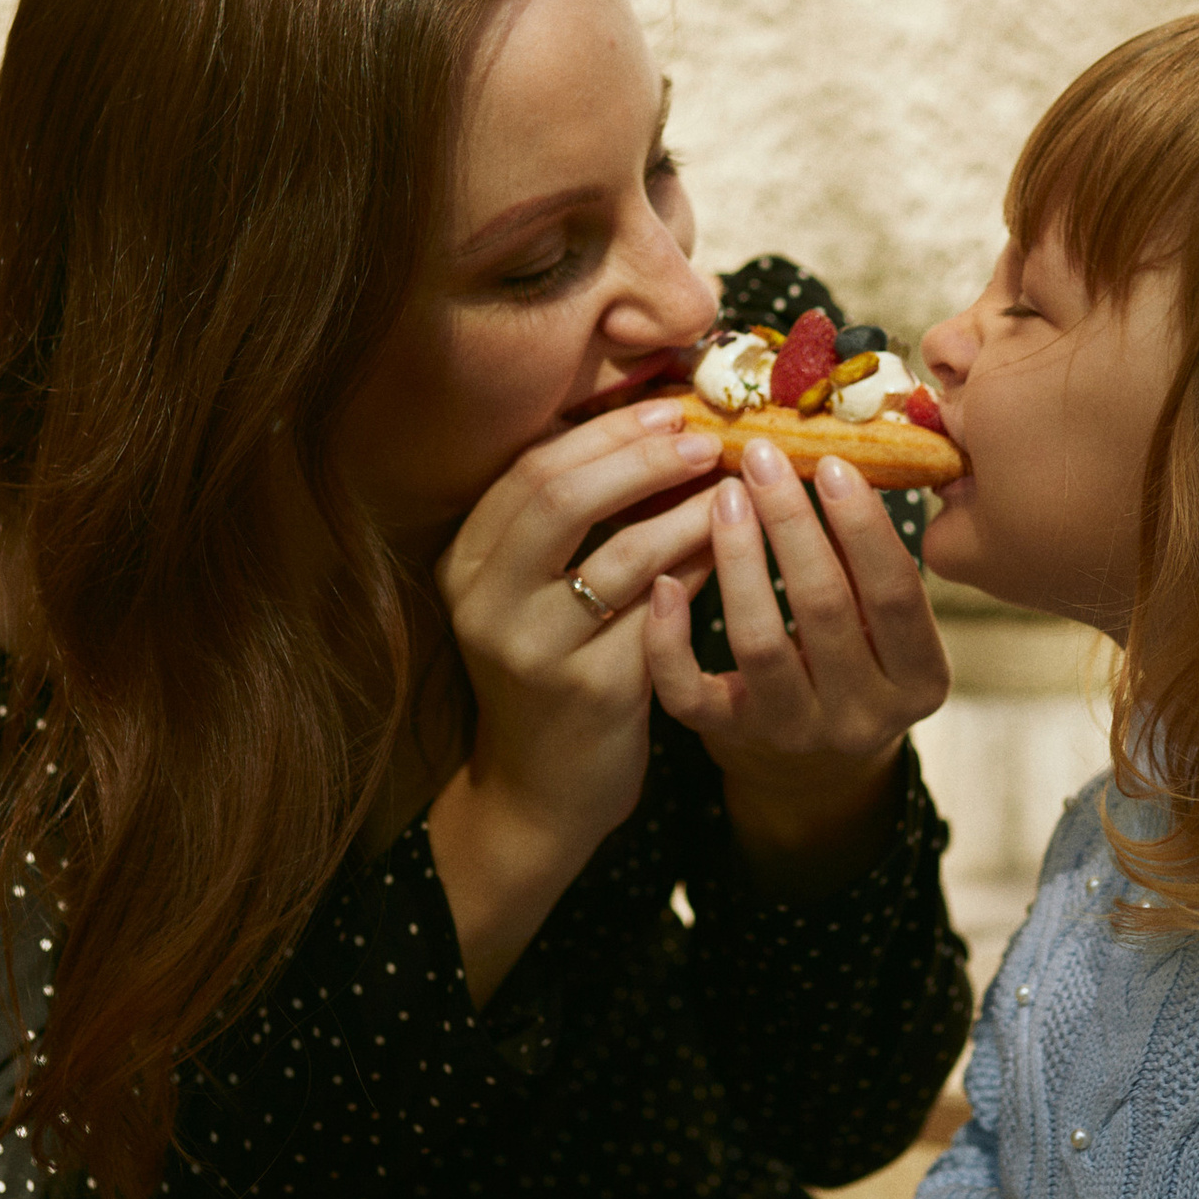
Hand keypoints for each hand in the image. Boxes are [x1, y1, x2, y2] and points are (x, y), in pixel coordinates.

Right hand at [428, 400, 722, 1001]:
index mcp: (465, 563)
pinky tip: (733, 547)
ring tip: (733, 485)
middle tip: (705, 437)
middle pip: (561, 497)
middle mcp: (486, 603)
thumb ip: (569, 517)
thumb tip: (652, 423)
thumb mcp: (532, 591)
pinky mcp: (592, 689)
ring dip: (686, 509)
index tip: (667, 408)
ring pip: (621, 554)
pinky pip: (661, 610)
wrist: (541, 789)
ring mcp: (535, 649)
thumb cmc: (550, 667)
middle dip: (641, 457)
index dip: (603, 431)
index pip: (530, 468)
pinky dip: (701, 567)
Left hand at [643, 441, 949, 885]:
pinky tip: (663, 582)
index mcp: (921, 681)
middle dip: (792, 524)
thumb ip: (872, 560)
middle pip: (825, 609)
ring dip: (738, 561)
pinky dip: (670, 640)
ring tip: (724, 496)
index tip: (831, 463)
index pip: (896, 595)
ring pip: (759, 643)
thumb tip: (837, 452)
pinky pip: (691, 694)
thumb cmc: (859, 648)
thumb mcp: (888, 618)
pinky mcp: (732, 738)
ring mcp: (796, 733)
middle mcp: (864, 718)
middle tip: (762, 458)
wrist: (818, 744)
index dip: (863, 526)